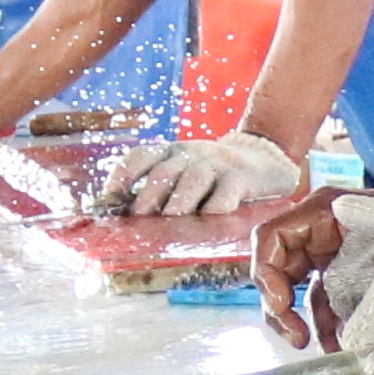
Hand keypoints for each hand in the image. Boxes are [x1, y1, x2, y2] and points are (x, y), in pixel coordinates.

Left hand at [87, 128, 313, 219]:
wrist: (265, 159)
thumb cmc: (213, 176)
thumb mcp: (184, 172)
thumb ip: (159, 190)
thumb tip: (125, 219)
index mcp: (171, 152)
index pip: (139, 157)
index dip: (122, 177)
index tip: (108, 200)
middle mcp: (192, 153)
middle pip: (164, 171)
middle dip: (148, 195)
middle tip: (140, 219)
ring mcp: (218, 163)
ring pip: (193, 179)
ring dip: (180, 200)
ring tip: (172, 219)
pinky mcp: (242, 178)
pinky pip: (226, 193)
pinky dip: (216, 208)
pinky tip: (208, 222)